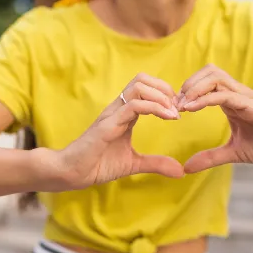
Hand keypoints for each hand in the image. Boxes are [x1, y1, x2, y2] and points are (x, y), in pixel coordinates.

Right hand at [57, 73, 184, 187]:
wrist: (72, 174)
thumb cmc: (97, 165)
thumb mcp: (133, 164)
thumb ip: (156, 163)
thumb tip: (180, 171)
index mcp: (124, 113)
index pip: (145, 87)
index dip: (165, 94)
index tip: (179, 111)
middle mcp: (118, 108)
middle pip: (142, 79)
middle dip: (164, 88)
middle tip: (178, 108)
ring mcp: (112, 114)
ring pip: (138, 86)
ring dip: (161, 96)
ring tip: (174, 113)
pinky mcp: (108, 124)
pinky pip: (133, 106)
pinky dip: (155, 108)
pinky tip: (167, 118)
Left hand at [177, 64, 252, 173]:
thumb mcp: (234, 152)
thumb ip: (211, 157)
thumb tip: (186, 168)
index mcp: (234, 101)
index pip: (207, 81)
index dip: (188, 91)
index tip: (173, 108)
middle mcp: (239, 95)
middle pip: (209, 72)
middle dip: (188, 84)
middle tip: (175, 104)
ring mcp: (247, 98)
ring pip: (216, 78)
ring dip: (194, 89)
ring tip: (181, 106)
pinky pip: (226, 96)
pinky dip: (206, 99)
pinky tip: (192, 109)